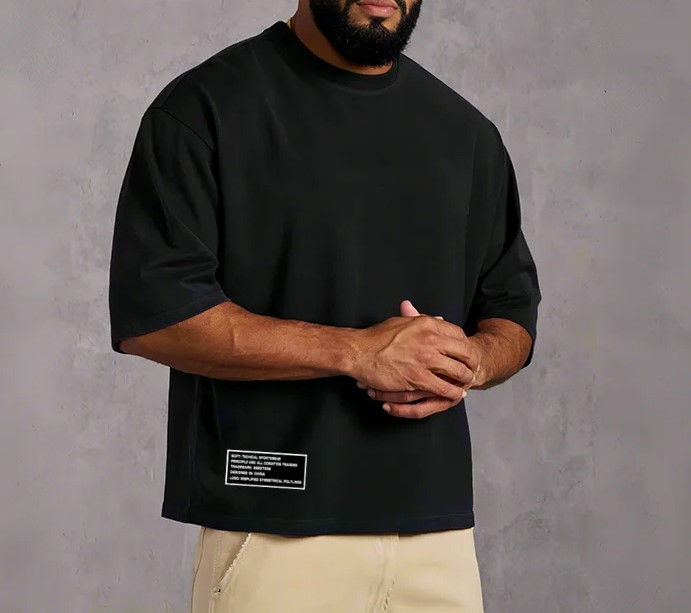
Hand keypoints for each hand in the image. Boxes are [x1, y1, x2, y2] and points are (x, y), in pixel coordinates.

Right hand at [350, 300, 481, 418]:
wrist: (359, 352)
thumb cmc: (377, 337)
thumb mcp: (402, 322)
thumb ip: (422, 319)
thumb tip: (439, 319)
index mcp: (426, 324)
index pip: (457, 333)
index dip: (465, 344)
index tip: (465, 352)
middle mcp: (430, 339)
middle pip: (464, 352)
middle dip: (471, 362)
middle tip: (472, 369)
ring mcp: (425, 359)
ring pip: (457, 371)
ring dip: (464, 379)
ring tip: (466, 383)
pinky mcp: (418, 378)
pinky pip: (444, 388)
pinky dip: (452, 393)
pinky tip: (455, 395)